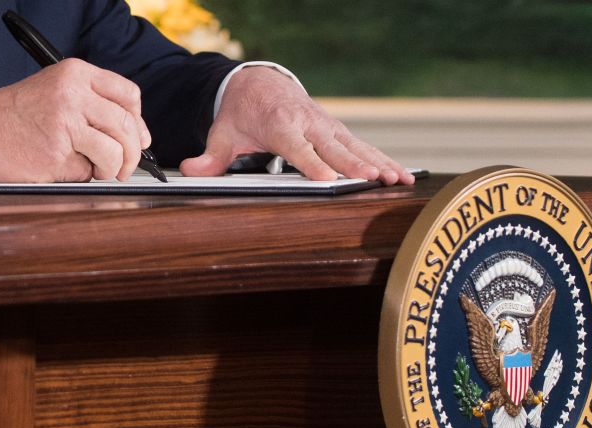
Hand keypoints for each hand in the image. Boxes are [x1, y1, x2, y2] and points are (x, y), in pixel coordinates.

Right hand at [0, 59, 150, 182]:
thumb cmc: (11, 117)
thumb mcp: (54, 92)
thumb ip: (93, 105)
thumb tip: (138, 136)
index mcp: (75, 74)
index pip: (129, 95)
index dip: (138, 121)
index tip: (138, 138)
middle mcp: (73, 94)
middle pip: (127, 126)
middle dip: (132, 153)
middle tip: (123, 166)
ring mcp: (65, 123)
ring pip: (114, 151)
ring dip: (111, 169)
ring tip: (95, 170)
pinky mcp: (56, 154)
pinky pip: (88, 172)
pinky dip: (82, 176)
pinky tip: (61, 167)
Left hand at [180, 67, 413, 184]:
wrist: (260, 83)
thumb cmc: (243, 112)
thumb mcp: (223, 133)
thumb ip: (211, 157)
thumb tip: (190, 171)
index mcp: (280, 124)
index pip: (297, 147)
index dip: (313, 164)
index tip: (329, 179)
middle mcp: (308, 123)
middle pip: (334, 147)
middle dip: (355, 164)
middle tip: (375, 180)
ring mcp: (326, 126)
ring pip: (355, 146)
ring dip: (379, 163)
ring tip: (399, 181)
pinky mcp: (336, 130)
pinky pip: (362, 146)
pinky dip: (382, 159)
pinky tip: (401, 175)